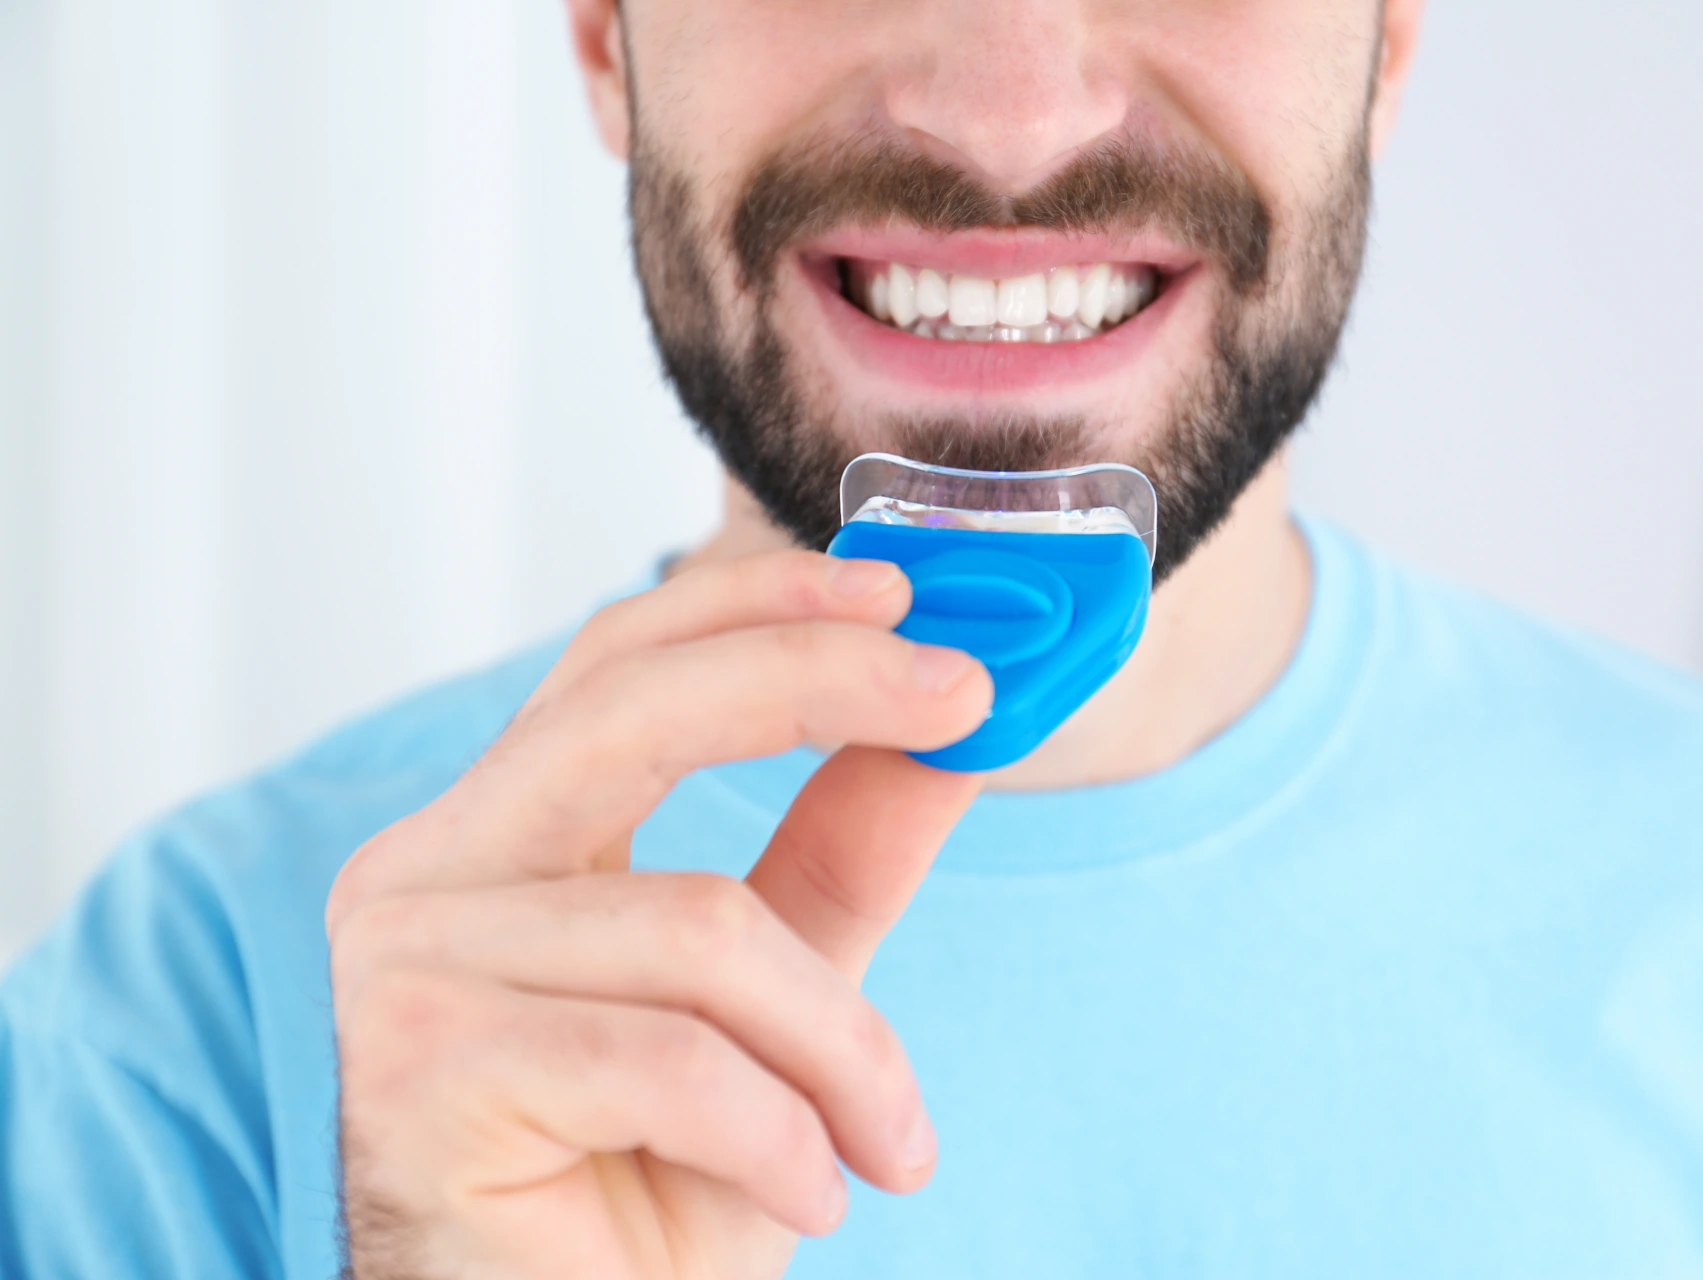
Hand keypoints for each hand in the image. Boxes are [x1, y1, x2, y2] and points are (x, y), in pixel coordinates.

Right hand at [324, 550, 991, 1278]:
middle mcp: (423, 874)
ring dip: (844, 1050)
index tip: (904, 590)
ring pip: (702, 927)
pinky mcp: (420, 1075)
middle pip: (629, 714)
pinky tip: (808, 1195)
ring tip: (889, 1144)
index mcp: (494, 836)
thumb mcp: (783, 997)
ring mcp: (405, 969)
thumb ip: (840, 852)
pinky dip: (782, 1134)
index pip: (620, 661)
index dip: (760, 604)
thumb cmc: (659, 1184)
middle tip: (969, 699)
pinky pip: (676, 1061)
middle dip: (817, 682)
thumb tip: (949, 723)